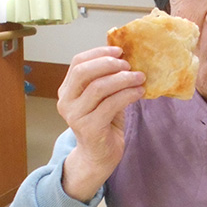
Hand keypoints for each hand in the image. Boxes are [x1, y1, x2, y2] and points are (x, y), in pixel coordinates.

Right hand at [56, 46, 144, 201]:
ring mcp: (75, 116)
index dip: (98, 53)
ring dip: (123, 79)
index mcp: (67, 90)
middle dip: (109, 64)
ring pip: (99, 87)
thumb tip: (125, 55)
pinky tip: (139, 92)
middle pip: (83, 72)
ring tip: (140, 78)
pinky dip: (128, 95)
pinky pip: (110, 104)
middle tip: (129, 64)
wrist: (100, 156)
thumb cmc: (104, 124)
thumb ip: (107, 79)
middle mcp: (66, 102)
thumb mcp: (103, 97)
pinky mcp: (89, 128)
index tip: (119, 50)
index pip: (77, 62)